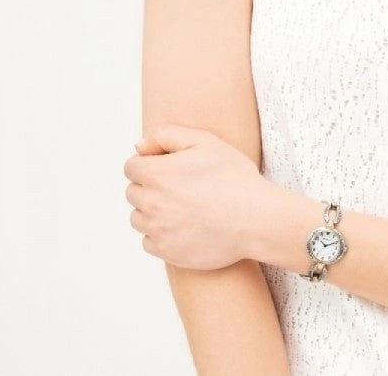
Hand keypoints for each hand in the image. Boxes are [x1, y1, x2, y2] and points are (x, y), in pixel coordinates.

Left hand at [123, 124, 267, 269]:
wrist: (255, 219)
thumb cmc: (234, 178)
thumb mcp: (206, 142)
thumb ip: (167, 136)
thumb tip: (139, 146)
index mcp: (157, 174)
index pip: (131, 167)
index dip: (149, 163)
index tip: (169, 167)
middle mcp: (151, 203)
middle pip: (133, 192)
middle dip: (150, 186)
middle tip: (181, 186)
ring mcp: (157, 230)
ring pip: (139, 218)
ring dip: (153, 211)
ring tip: (184, 207)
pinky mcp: (167, 252)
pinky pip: (149, 241)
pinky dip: (161, 234)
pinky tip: (185, 225)